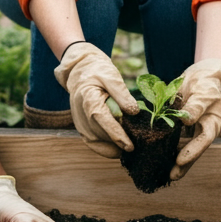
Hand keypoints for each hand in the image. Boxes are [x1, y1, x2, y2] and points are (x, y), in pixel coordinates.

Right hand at [54, 42, 138, 157]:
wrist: (80, 72)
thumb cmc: (98, 72)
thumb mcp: (111, 76)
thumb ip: (122, 93)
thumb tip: (134, 111)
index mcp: (89, 100)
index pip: (102, 120)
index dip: (116, 135)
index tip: (130, 146)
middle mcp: (82, 115)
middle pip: (102, 134)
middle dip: (120, 141)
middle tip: (140, 142)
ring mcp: (81, 125)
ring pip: (99, 142)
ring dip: (114, 146)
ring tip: (132, 144)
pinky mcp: (83, 130)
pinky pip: (95, 145)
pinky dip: (107, 149)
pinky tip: (120, 147)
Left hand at [170, 59, 220, 181]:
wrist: (207, 77)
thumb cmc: (204, 81)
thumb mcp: (199, 88)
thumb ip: (194, 104)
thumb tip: (186, 120)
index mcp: (213, 119)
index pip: (204, 138)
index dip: (192, 151)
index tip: (179, 160)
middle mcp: (209, 128)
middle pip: (197, 149)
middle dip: (184, 164)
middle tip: (172, 175)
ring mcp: (200, 130)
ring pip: (189, 148)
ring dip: (178, 161)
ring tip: (164, 174)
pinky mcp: (191, 130)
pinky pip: (182, 142)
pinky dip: (172, 150)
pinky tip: (160, 159)